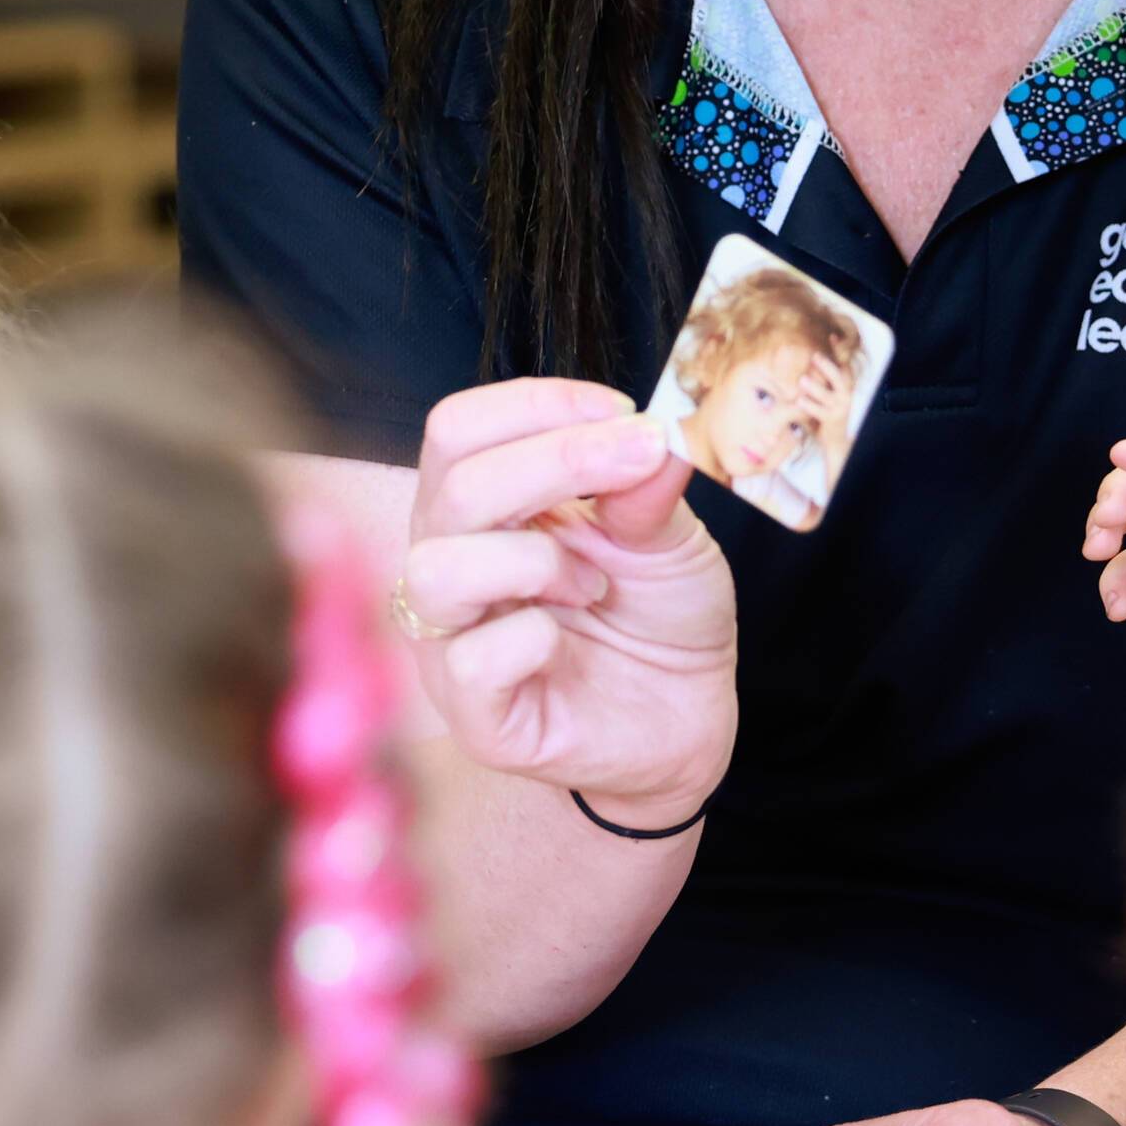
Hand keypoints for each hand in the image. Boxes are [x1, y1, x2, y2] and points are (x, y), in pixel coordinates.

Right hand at [400, 377, 738, 818]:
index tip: (627, 414)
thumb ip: (647, 484)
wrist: (686, 721)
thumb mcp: (667, 535)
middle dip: (557, 461)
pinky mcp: (475, 718)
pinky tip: (567, 646)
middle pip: (455, 484)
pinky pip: (471, 662)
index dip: (537, 404)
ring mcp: (451, 644)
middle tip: (640, 461)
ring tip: (594, 582)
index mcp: (480, 510)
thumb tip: (650, 431)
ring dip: (534, 560)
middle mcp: (448, 565)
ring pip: (439, 570)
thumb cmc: (658, 618)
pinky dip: (533, 639)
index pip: (458, 429)